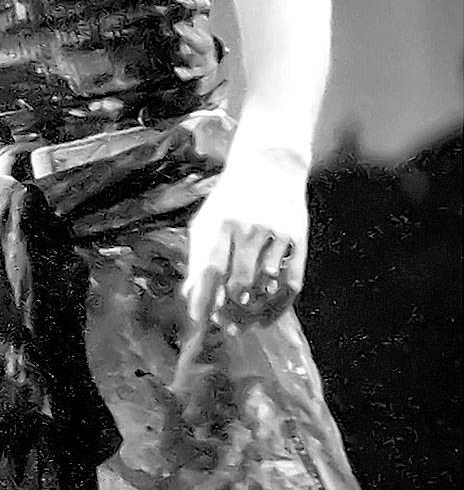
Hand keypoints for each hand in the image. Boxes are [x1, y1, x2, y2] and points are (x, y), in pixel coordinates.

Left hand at [182, 150, 307, 334]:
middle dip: (229, 310)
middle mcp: (248, 229)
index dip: (205, 298)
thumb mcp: (207, 222)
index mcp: (221, 224)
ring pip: (265, 287)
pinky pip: (291, 284)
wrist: (270, 166)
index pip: (210, 269)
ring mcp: (275, 234)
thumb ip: (198, 259)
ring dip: (252, 311)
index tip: (201, 321)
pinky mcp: (298, 240)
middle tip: (224, 323)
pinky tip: (265, 317)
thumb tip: (191, 298)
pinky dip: (278, 307)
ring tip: (240, 321)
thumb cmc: (231, 202)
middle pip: (238, 283)